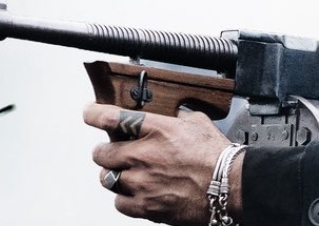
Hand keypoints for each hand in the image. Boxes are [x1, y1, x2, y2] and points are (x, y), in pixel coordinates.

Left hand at [83, 102, 241, 225]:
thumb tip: (174, 115)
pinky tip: (134, 194)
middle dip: (104, 151)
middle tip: (110, 151)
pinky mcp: (145, 206)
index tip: (89, 113)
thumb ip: (180, 118)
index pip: (112, 117)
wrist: (228, 186)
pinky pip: (119, 203)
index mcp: (157, 130)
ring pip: (107, 179)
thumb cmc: (218, 157)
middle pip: (101, 153)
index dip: (94, 114)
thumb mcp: (199, 124)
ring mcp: (141, 182)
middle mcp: (143, 155)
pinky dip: (123, 198)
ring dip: (113, 175)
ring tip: (123, 174)